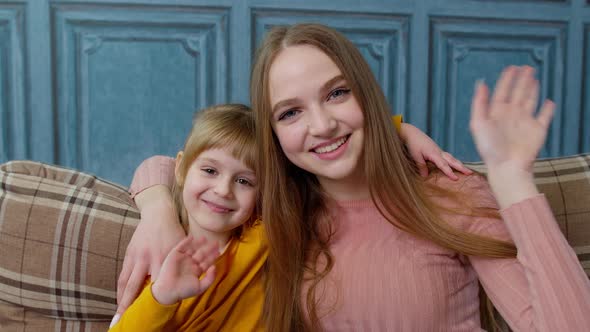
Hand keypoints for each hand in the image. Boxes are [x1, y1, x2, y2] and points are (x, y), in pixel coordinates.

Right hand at [116, 186, 185, 313]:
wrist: (159, 214)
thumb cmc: (174, 233)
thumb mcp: (181, 249)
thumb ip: (183, 266)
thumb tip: (187, 283)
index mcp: (163, 259)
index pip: (156, 285)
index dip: (152, 299)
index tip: (149, 313)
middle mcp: (148, 260)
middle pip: (135, 287)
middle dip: (129, 304)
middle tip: (123, 320)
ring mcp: (136, 257)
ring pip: (126, 282)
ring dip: (121, 299)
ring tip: (118, 314)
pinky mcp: (129, 254)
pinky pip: (123, 274)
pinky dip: (121, 288)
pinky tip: (120, 299)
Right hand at [152, 236, 218, 304]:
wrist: (168, 290)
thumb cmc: (184, 291)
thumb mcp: (200, 287)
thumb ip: (210, 278)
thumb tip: (214, 266)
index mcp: (196, 270)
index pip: (206, 261)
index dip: (212, 257)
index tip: (219, 251)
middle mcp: (190, 263)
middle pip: (201, 254)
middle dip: (209, 249)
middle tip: (216, 242)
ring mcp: (182, 259)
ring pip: (193, 249)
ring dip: (198, 243)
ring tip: (205, 238)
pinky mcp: (174, 255)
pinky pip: (181, 246)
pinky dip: (186, 242)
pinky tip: (192, 237)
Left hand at [400, 123, 472, 179]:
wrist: (412, 133)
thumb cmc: (413, 144)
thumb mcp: (415, 156)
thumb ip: (421, 166)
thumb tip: (425, 176)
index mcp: (434, 154)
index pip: (443, 165)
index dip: (449, 172)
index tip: (456, 179)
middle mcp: (439, 152)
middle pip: (452, 160)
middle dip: (461, 167)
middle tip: (470, 173)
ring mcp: (439, 151)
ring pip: (452, 158)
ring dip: (459, 164)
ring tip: (467, 170)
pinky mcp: (437, 150)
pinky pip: (448, 157)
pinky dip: (454, 161)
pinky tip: (456, 165)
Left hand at [470, 66, 553, 172]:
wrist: (507, 166)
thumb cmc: (490, 148)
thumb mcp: (478, 123)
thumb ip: (479, 103)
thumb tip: (481, 83)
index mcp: (497, 113)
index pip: (501, 92)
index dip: (506, 79)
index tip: (510, 67)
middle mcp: (511, 116)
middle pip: (517, 93)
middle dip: (521, 80)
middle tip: (526, 66)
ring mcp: (525, 122)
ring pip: (529, 100)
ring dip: (532, 89)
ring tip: (533, 77)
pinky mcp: (538, 130)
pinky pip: (544, 117)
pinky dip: (547, 109)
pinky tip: (549, 101)